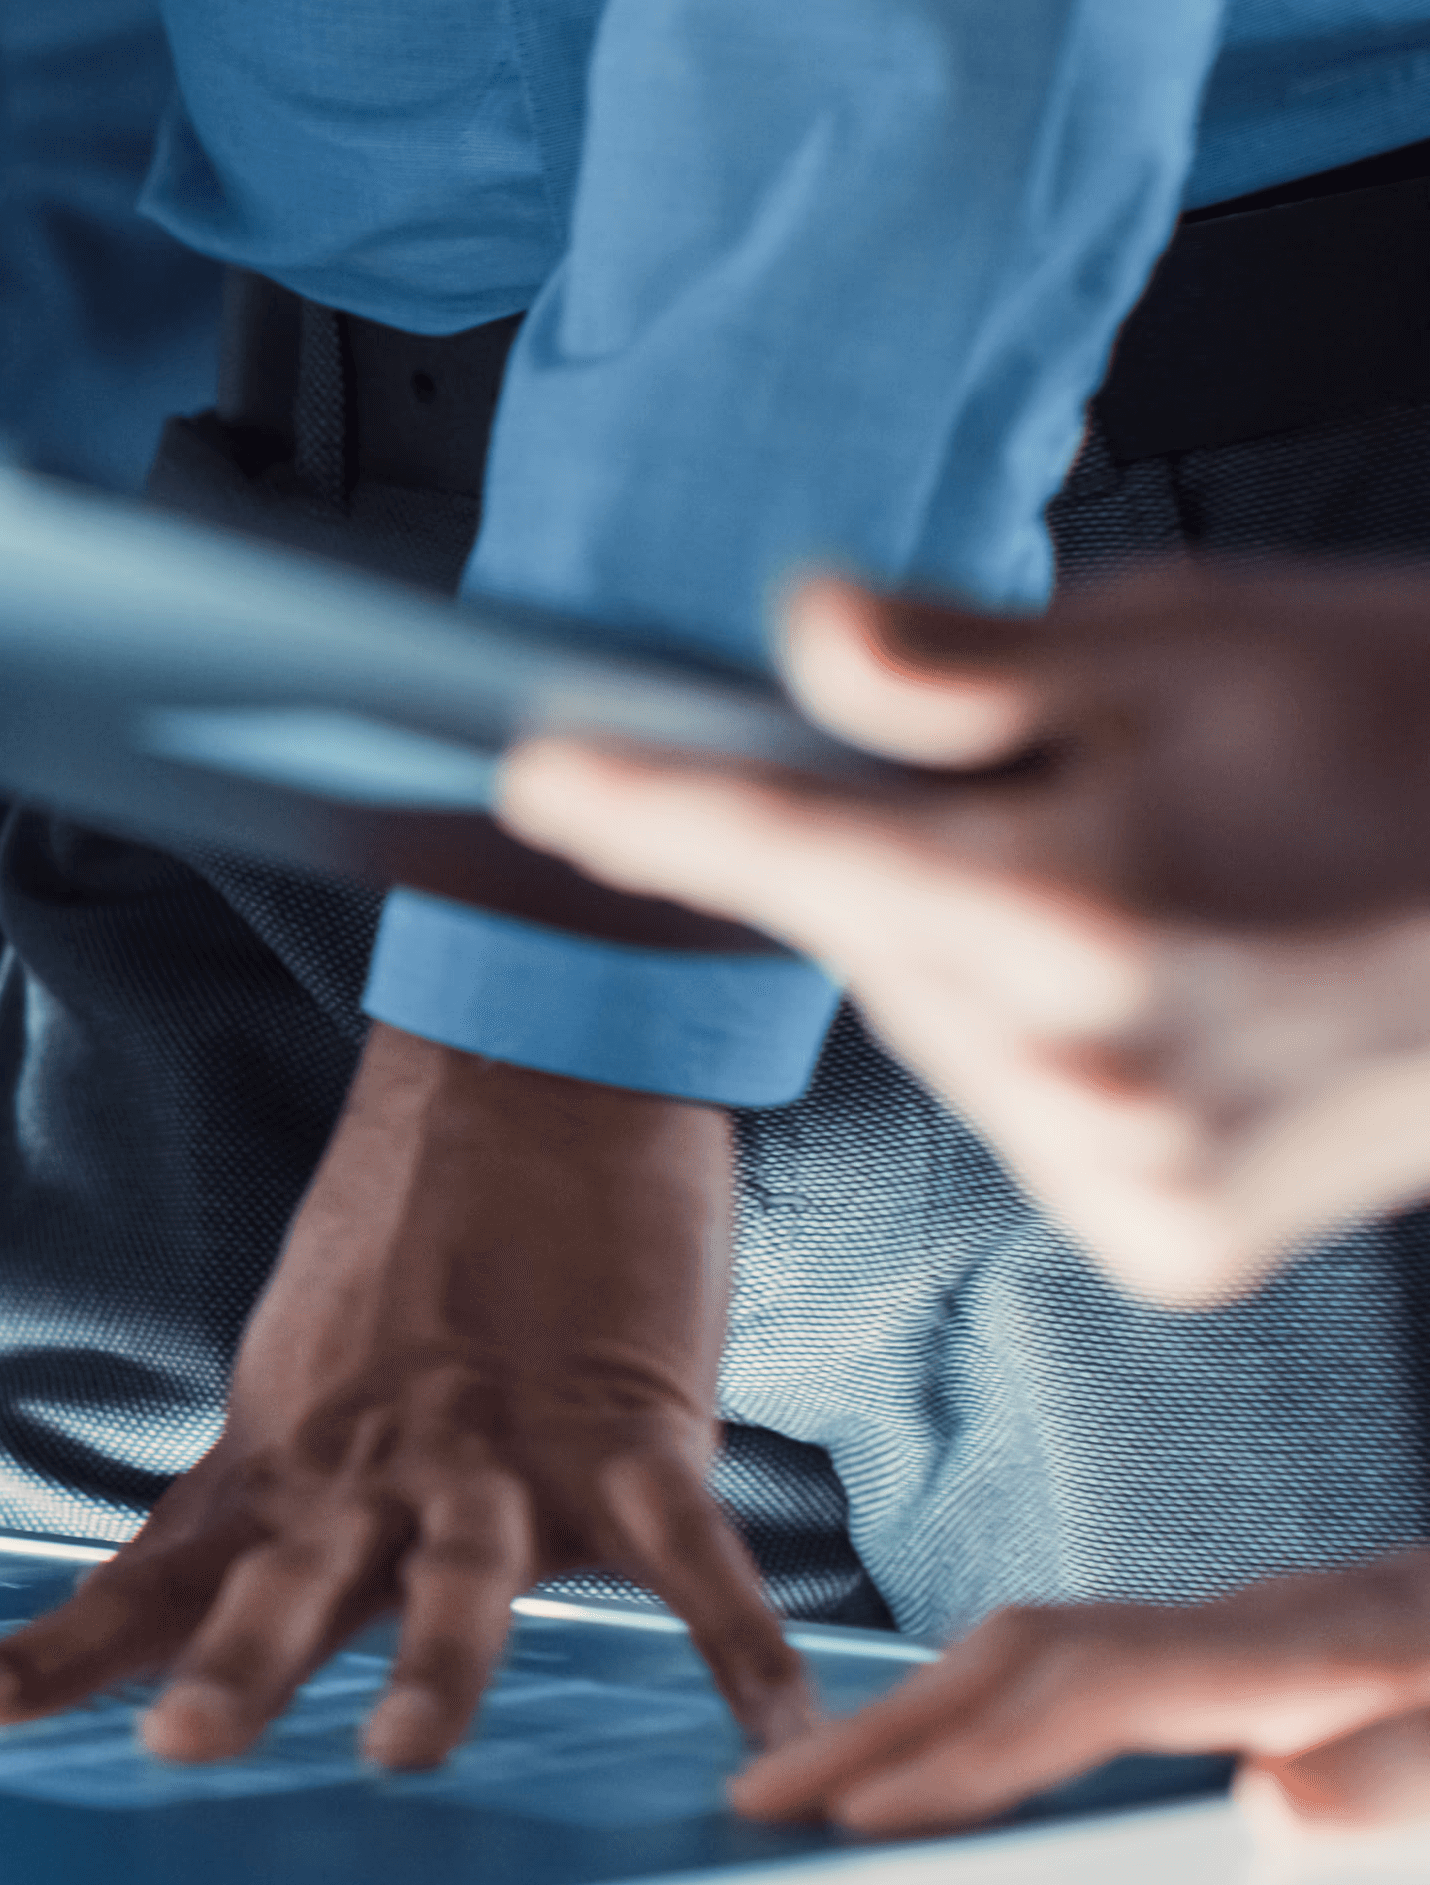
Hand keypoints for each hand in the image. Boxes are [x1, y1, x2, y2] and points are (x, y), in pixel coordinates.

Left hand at [0, 1027, 814, 1769]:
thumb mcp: (309, 1378)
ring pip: (460, 1574)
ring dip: (435, 1665)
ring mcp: (501, 1447)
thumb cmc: (418, 1243)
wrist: (529, 1072)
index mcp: (284, 1460)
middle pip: (289, 1586)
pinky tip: (772, 1734)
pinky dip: (739, 1650)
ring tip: (401, 1753)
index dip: (56, 1653)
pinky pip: (694, 1559)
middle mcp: (372, 1465)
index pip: (148, 1576)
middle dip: (237, 1671)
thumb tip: (239, 1602)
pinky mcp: (632, 1426)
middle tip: (182, 1748)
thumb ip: (285, 1501)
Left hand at [498, 567, 1429, 1306]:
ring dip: (975, 951)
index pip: (789, 852)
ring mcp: (1140, 1184)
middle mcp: (1096, 1079)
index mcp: (1081, 922)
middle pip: (867, 943)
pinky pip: (1031, 1115)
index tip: (542, 775)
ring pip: (941, 1032)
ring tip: (1152, 879)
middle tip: (1033, 786)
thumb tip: (799, 639)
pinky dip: (1053, 1041)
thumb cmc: (1425, 737)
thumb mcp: (1193, 644)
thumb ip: (963, 659)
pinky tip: (1172, 984)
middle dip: (893, 858)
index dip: (651, 807)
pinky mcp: (1178, 1245)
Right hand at [733, 1549, 1429, 1837]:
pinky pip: (1083, 1668)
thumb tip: (1268, 1805)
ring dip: (923, 1715)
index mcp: (1304, 1659)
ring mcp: (1251, 1631)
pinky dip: (993, 1708)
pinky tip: (960, 1758)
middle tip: (763, 1801)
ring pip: (1042, 1654)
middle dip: (889, 1729)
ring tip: (818, 1784)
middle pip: (1026, 1657)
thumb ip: (1394, 1785)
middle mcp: (1254, 1629)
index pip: (1088, 1696)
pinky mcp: (1262, 1654)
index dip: (969, 1759)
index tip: (864, 1827)